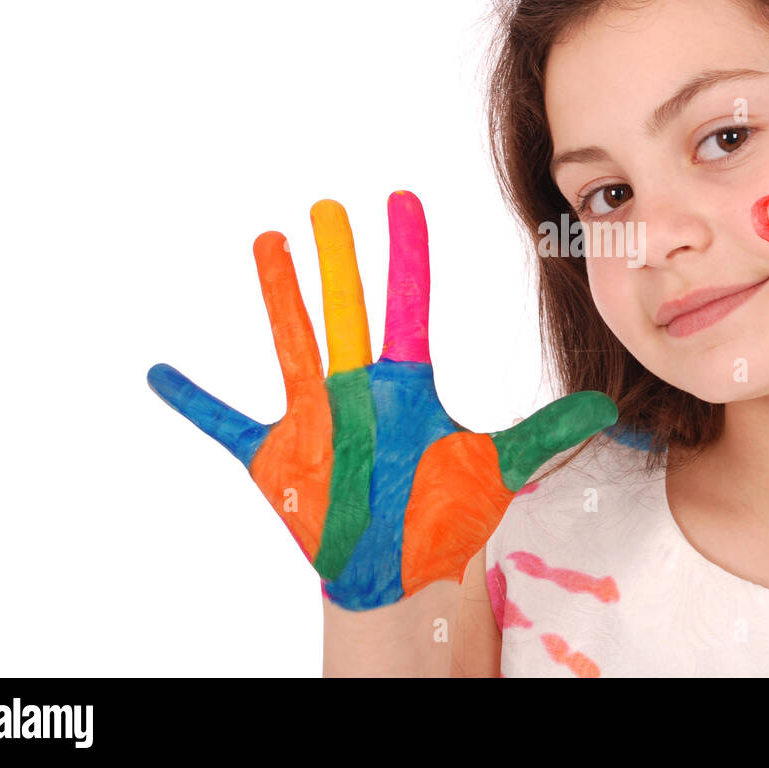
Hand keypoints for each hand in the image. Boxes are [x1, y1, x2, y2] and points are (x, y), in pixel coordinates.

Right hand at [147, 192, 617, 610]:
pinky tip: (160, 372)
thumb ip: (548, 433)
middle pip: (347, 310)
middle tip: (328, 204)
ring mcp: (313, 419)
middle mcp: (357, 388)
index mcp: (406, 384)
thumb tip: (609, 408)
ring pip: (292, 344)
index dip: (407, 252)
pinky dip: (193, 401)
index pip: (409, 303)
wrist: (399, 569)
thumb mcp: (499, 468)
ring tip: (267, 241)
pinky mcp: (276, 458)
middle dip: (338, 260)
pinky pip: (226, 424)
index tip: (403, 199)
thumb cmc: (443, 513)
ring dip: (279, 297)